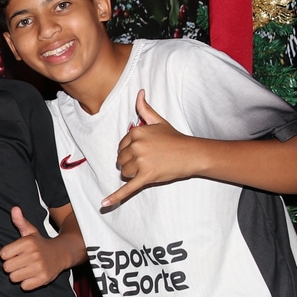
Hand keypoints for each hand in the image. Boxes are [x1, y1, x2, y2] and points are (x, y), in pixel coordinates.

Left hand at [0, 206, 65, 290]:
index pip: (3, 254)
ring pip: (13, 278)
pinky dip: (26, 283)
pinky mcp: (43, 279)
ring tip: (26, 269)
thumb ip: (20, 221)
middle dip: (11, 266)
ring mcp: (39, 267)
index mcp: (28, 242)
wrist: (61, 254)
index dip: (7, 255)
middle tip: (20, 262)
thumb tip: (14, 209)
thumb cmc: (40, 244)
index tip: (15, 253)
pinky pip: (24, 286)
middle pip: (6, 267)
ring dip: (18, 275)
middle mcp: (34, 254)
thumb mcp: (30, 231)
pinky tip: (32, 275)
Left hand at [103, 91, 197, 208]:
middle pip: (120, 160)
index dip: (131, 151)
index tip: (145, 151)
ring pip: (124, 172)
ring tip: (150, 168)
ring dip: (133, 173)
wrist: (192, 153)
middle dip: (131, 163)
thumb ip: (144, 109)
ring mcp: (141, 162)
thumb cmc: (175, 138)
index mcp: (136, 132)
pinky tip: (104, 203)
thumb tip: (139, 92)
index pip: (121, 146)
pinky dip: (115, 197)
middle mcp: (136, 146)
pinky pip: (127, 189)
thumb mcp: (158, 122)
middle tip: (149, 160)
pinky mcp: (146, 177)